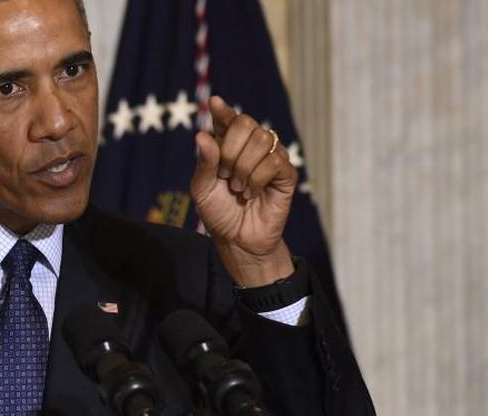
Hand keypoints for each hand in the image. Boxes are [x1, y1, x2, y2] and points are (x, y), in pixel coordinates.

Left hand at [190, 96, 297, 286]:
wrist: (237, 240)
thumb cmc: (219, 213)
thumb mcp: (202, 189)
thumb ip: (204, 163)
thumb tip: (203, 134)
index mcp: (229, 145)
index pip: (229, 119)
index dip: (223, 110)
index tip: (214, 103)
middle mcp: (252, 147)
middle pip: (246, 123)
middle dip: (230, 150)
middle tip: (225, 175)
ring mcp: (271, 158)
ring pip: (261, 140)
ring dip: (243, 168)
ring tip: (239, 189)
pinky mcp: (286, 174)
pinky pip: (274, 161)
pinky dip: (257, 179)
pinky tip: (252, 193)